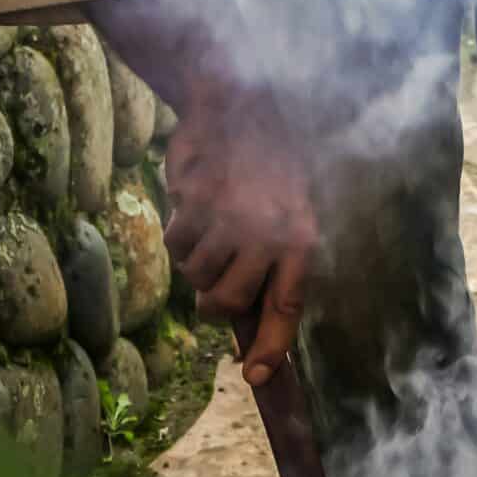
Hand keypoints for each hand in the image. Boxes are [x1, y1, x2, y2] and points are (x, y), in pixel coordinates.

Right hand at [82, 0, 315, 387]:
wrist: (237, 100)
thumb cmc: (269, 161)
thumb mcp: (290, 209)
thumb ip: (274, 260)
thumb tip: (247, 316)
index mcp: (300, 240)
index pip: (287, 308)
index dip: (271, 347)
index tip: (255, 377)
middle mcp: (266, 236)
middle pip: (226, 304)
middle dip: (212, 304)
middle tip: (212, 288)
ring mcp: (227, 221)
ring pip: (195, 276)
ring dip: (195, 263)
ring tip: (209, 229)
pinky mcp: (194, 205)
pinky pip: (176, 245)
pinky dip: (179, 234)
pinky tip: (195, 205)